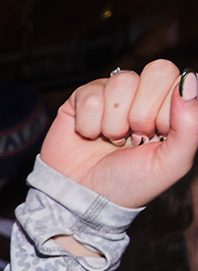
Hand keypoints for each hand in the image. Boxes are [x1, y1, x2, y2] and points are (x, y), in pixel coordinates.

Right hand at [40, 60, 195, 212]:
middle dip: (143, 112)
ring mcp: (113, 95)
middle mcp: (144, 95)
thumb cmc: (129, 184)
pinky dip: (89, 124)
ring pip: (122, 81)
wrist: (83, 200)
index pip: (180, 81)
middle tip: (135, 137)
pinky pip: (90, 95)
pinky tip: (90, 136)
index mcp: (171, 107)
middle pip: (157, 70)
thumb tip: (189, 80)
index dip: (167, 111)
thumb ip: (191, 125)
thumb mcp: (172, 163)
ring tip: (112, 139)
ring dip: (114, 122)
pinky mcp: (83, 98)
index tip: (157, 137)